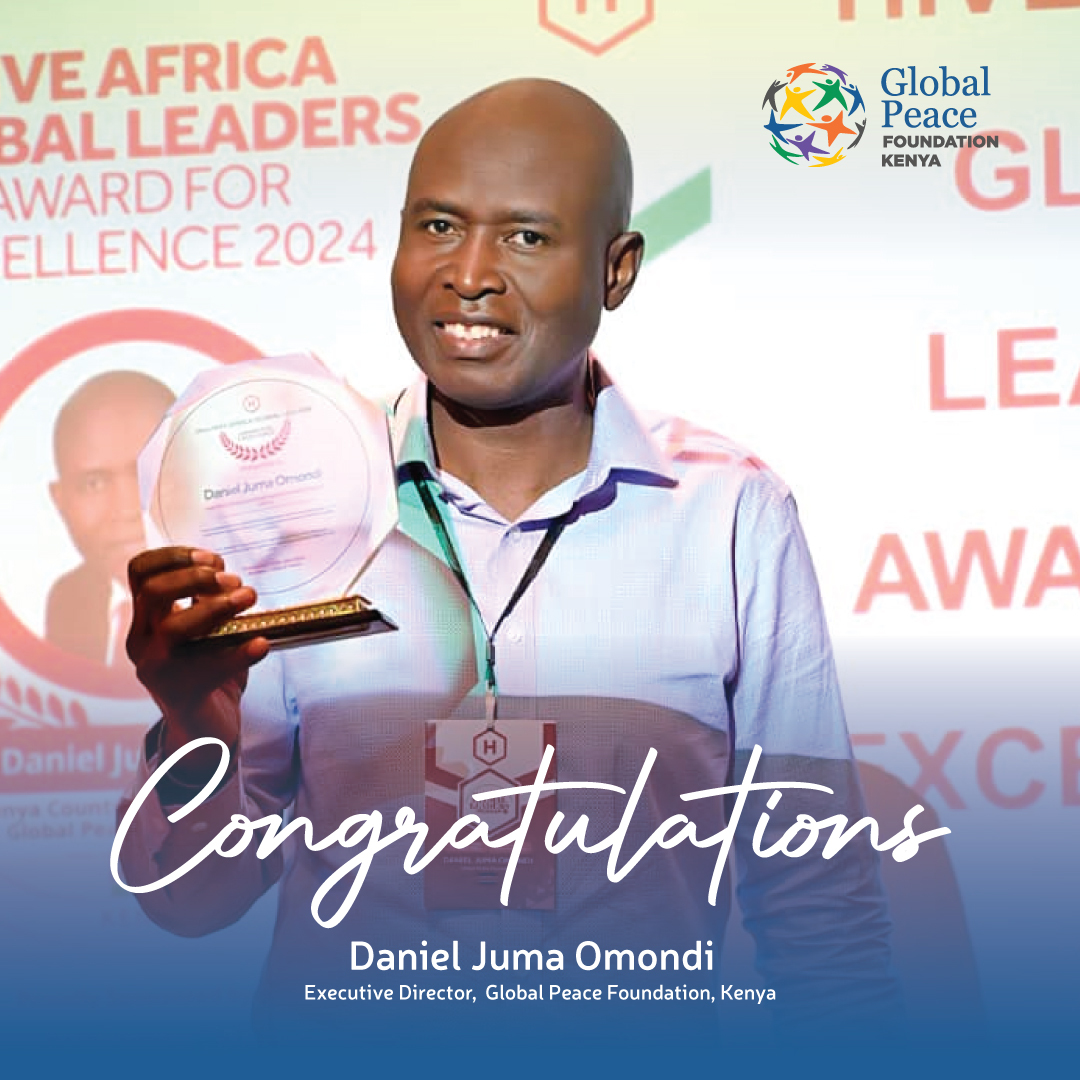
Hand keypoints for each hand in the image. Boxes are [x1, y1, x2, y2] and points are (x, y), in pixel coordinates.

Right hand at [126, 547, 269, 773]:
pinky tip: (262, 644)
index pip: (139, 572)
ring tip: (249, 598)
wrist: (207, 727)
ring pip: (174, 628)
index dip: (174, 556)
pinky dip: (241, 653)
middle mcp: (141, 642)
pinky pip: (210, 668)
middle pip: (153, 592)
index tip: (212, 557)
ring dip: (216, 607)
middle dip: (196, 577)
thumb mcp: (206, 628)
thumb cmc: (208, 669)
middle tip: (234, 580)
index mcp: (145, 620)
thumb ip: (206, 601)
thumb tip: (222, 572)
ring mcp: (156, 670)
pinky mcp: (180, 694)